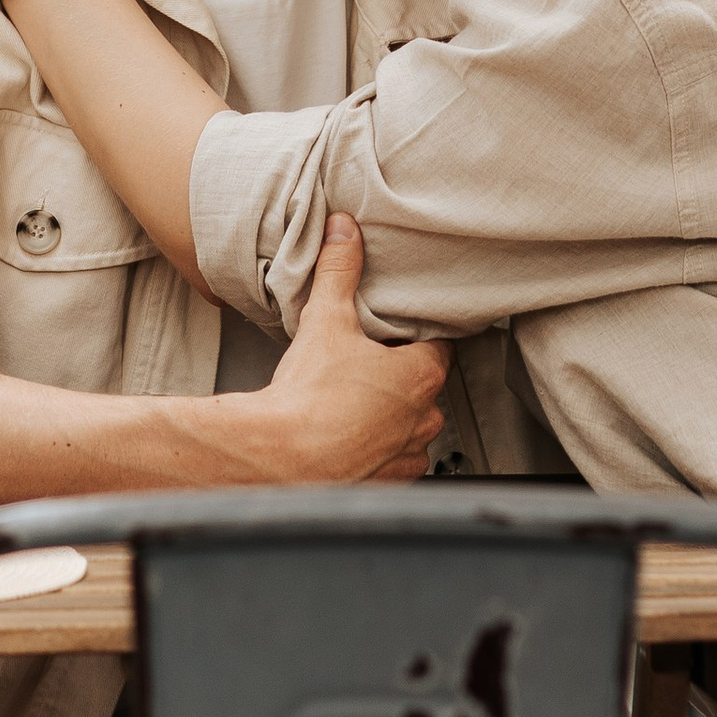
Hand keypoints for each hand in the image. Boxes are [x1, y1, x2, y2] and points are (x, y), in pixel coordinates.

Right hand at [250, 214, 450, 482]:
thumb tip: (345, 230)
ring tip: (353, 405)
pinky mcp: (385, 486)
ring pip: (411, 430)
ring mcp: (406, 458)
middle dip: (400, 378)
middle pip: (425, 389)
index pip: (439, 346)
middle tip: (368, 365)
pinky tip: (347, 441)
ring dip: (390, 419)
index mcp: (420, 376)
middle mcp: (423, 421)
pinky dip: (376, 454)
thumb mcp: (326, 319)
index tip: (399, 332)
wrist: (277, 460)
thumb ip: (339, 270)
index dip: (418, 336)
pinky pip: (393, 465)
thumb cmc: (308, 396)